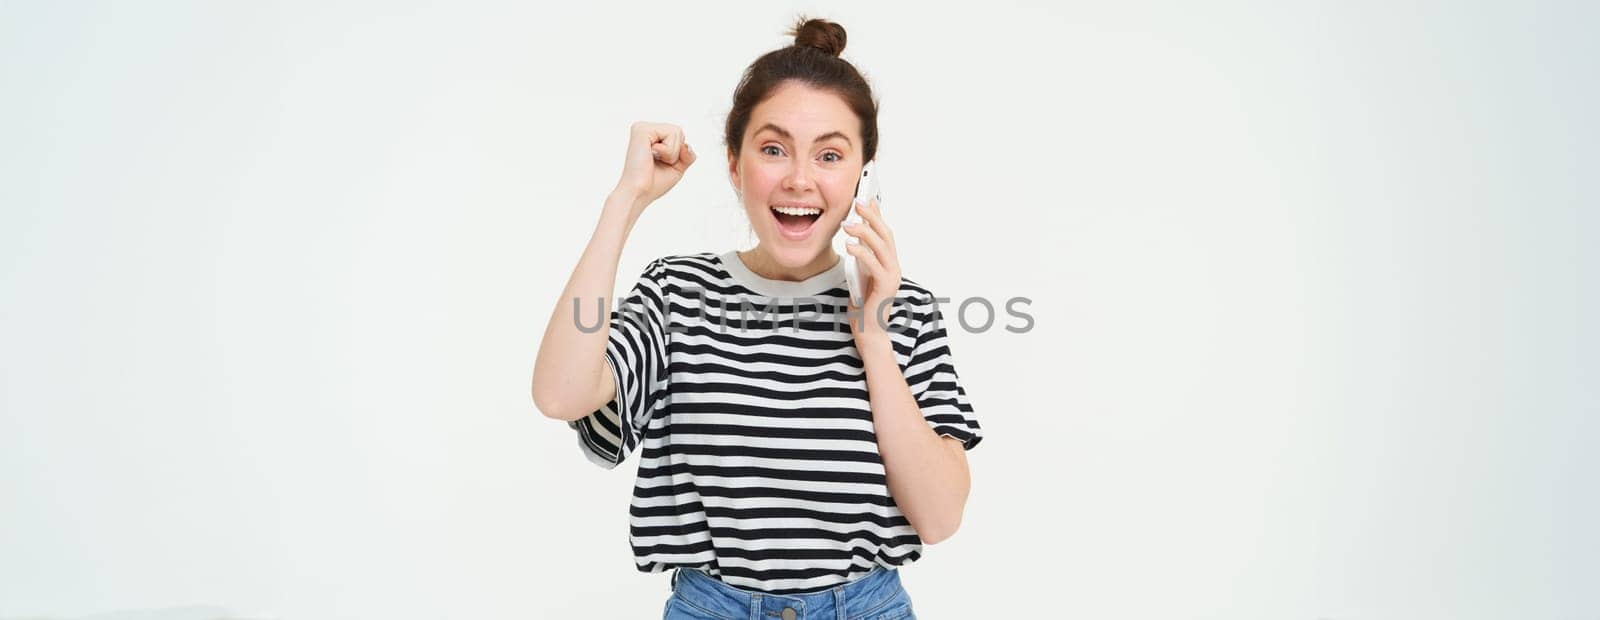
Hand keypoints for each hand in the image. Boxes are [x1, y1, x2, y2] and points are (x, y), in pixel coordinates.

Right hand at [613, 121, 696, 211]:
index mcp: (650, 136)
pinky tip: (651, 156)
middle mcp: (645, 128)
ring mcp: (642, 127)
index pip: (678, 136)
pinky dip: (668, 150)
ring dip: (672, 153)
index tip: (661, 163)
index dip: (678, 154)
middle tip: (657, 162)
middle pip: (679, 132)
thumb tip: (687, 145)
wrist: (639, 193)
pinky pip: (671, 133)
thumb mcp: (677, 167)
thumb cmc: (653, 183)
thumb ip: (687, 154)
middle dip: (676, 153)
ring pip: (677, 131)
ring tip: (653, 159)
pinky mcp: (642, 130)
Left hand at [841, 197, 901, 337]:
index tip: (867, 198)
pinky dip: (862, 253)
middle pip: (886, 235)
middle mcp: (894, 267)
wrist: (868, 331)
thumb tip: (854, 238)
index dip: (877, 215)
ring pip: (881, 246)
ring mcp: (892, 276)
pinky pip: (874, 265)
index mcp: (889, 263)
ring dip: (864, 232)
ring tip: (847, 224)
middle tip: (857, 202)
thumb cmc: (862, 305)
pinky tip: (849, 246)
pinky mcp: (886, 287)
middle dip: (872, 217)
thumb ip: (861, 259)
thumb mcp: (859, 275)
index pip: (885, 233)